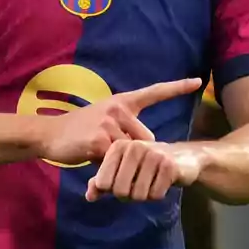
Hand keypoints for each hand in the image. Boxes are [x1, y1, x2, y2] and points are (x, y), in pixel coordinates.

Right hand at [35, 77, 201, 167]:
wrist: (50, 134)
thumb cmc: (80, 130)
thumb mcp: (105, 120)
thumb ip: (126, 129)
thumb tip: (147, 146)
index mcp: (122, 102)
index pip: (154, 92)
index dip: (177, 87)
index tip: (198, 81)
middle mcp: (118, 108)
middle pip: (146, 139)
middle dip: (134, 151)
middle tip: (108, 150)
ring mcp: (109, 123)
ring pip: (132, 152)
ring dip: (119, 160)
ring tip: (97, 152)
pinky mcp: (100, 140)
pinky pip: (116, 161)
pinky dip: (108, 166)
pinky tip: (91, 157)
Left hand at [85, 140, 202, 201]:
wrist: (182, 157)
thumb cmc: (145, 165)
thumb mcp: (120, 171)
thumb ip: (102, 182)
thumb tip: (89, 196)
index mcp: (118, 146)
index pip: (103, 183)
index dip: (112, 189)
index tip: (123, 181)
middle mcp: (134, 147)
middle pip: (120, 191)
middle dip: (129, 195)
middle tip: (139, 184)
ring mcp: (153, 154)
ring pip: (138, 195)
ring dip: (144, 195)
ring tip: (151, 182)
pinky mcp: (169, 165)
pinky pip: (155, 195)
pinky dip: (158, 194)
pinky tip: (162, 182)